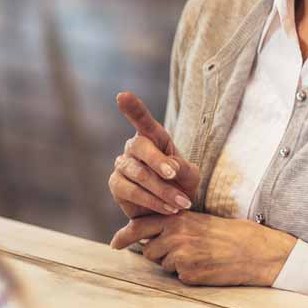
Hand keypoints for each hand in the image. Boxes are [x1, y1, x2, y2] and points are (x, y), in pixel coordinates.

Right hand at [107, 92, 199, 219]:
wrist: (171, 211)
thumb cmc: (181, 186)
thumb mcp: (190, 176)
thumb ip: (183, 168)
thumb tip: (170, 167)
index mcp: (153, 138)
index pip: (142, 121)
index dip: (133, 108)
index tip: (122, 96)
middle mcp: (134, 148)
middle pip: (141, 147)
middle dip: (158, 161)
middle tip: (174, 174)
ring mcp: (122, 166)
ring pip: (139, 174)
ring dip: (163, 190)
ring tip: (182, 203)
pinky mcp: (116, 185)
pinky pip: (132, 192)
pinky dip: (153, 201)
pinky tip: (169, 209)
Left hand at [109, 210, 295, 286]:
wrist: (250, 249)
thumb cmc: (222, 233)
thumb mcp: (194, 221)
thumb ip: (169, 226)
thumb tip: (144, 239)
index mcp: (175, 219)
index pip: (139, 227)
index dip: (124, 236)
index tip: (114, 244)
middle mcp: (174, 235)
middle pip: (149, 251)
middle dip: (159, 253)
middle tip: (184, 249)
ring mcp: (180, 255)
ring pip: (163, 265)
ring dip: (174, 264)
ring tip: (198, 255)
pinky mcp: (188, 273)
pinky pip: (178, 277)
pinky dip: (188, 274)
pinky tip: (204, 266)